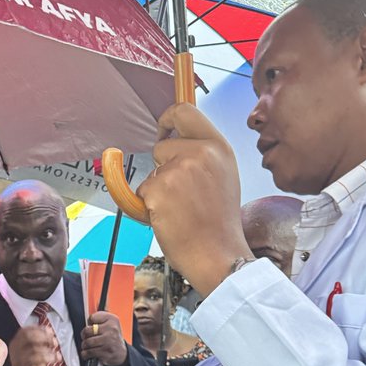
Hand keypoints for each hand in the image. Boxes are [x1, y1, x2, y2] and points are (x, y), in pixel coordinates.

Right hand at [7, 325, 54, 365]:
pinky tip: (56, 358)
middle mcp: (14, 351)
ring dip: (47, 349)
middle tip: (54, 342)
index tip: (49, 330)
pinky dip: (48, 358)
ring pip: (32, 349)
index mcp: (16, 343)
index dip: (38, 329)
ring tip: (56, 353)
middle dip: (43, 337)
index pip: (24, 331)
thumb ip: (42, 340)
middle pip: (27, 337)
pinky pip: (35, 361)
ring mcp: (17, 361)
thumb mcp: (37, 351)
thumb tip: (49, 330)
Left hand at [80, 311, 127, 365]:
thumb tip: (88, 320)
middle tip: (85, 337)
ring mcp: (110, 342)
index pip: (92, 318)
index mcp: (112, 320)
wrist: (121, 352)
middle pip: (87, 331)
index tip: (90, 326)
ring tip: (86, 346)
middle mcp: (112, 330)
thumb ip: (98, 317)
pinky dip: (85, 354)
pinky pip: (89, 352)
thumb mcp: (109, 322)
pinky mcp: (106, 353)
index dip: (89, 322)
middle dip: (83, 335)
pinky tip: (87, 353)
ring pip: (87, 342)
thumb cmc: (112, 336)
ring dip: (84, 345)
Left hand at [139, 102, 251, 297]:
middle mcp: (200, 152)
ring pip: (151, 173)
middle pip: (162, 145)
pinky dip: (149, 207)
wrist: (217, 254)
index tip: (162, 130)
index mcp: (218, 147)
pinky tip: (171, 219)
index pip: (185, 111)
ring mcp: (178, 170)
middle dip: (161, 165)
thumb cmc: (218, 224)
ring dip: (157, 190)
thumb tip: (177, 143)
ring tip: (181, 211)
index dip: (167, 118)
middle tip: (175, 190)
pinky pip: (142, 192)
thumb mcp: (223, 177)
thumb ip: (203, 156)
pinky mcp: (159, 189)